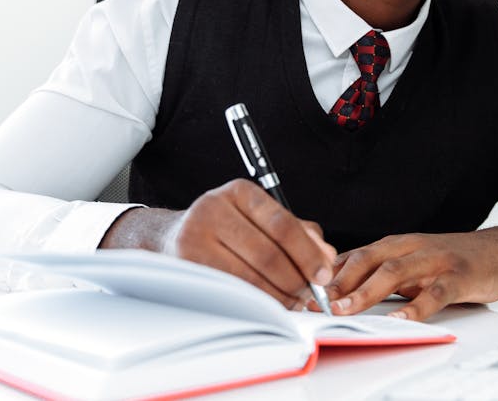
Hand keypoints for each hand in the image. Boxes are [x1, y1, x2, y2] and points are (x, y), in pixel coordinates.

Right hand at [99, 179, 335, 309]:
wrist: (171, 238)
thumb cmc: (228, 229)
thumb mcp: (262, 219)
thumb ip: (300, 233)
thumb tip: (326, 256)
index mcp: (239, 192)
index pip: (282, 225)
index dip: (308, 253)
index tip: (324, 274)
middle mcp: (214, 209)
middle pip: (268, 254)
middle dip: (296, 280)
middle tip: (310, 294)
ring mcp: (194, 238)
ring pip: (251, 278)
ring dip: (279, 296)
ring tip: (293, 302)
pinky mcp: (187, 266)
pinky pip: (232, 291)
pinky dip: (257, 302)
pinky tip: (269, 304)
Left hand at [324, 226, 497, 320]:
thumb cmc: (452, 260)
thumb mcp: (410, 262)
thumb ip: (380, 273)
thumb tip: (338, 291)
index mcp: (395, 245)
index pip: (353, 256)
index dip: (326, 274)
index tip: (302, 293)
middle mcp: (411, 248)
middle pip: (367, 260)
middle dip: (338, 282)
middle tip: (317, 303)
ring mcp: (435, 260)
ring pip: (394, 273)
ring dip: (366, 291)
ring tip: (346, 309)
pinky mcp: (459, 276)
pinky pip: (435, 293)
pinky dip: (416, 307)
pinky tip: (402, 320)